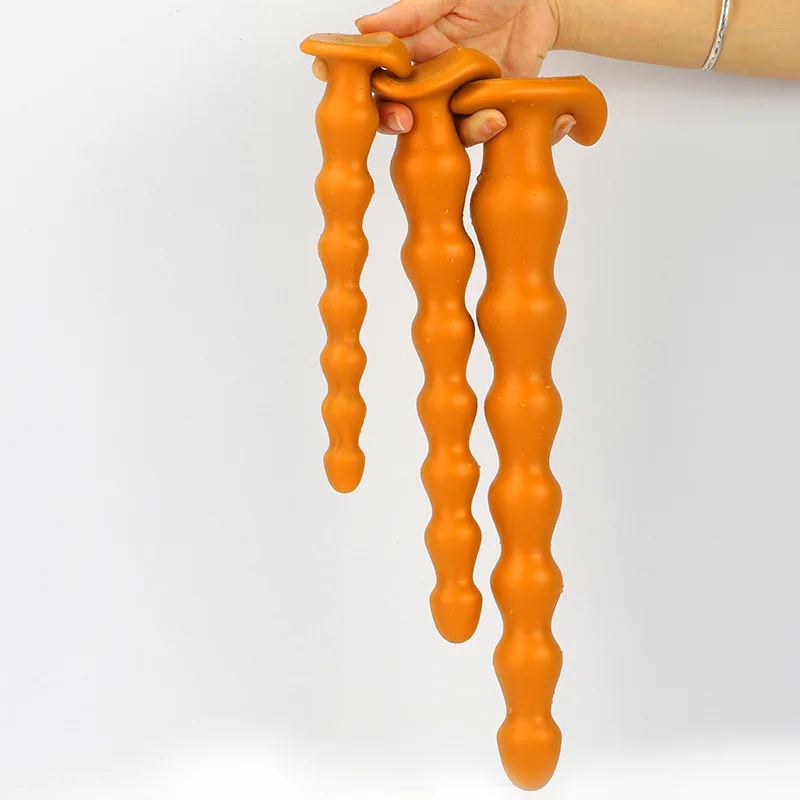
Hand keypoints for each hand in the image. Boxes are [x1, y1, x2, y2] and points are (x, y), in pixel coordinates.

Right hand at [312, 0, 575, 146]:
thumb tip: (364, 26)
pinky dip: (484, 128)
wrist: (541, 6)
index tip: (327, 78)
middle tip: (402, 120)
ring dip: (443, 133)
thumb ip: (412, 11)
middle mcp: (425, 81)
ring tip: (468, 117)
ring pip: (430, 131)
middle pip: (392, 110)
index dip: (347, 78)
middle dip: (390, 119)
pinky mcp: (480, 113)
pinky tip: (497, 118)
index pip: (371, 70)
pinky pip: (473, 132)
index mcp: (410, 51)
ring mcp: (450, 100)